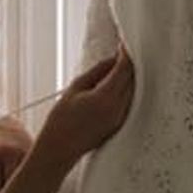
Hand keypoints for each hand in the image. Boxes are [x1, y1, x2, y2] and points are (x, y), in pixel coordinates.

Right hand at [36, 47, 135, 163]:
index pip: (124, 70)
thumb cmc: (62, 119)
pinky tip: (115, 84)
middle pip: (132, 79)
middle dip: (128, 64)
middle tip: (121, 53)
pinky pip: (128, 101)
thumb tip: (112, 60)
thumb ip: (97, 72)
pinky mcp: (119, 124)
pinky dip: (125, 89)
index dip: (125, 55)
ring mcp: (120, 118)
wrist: (60, 147)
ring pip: (132, 90)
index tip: (122, 45)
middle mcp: (117, 109)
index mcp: (105, 98)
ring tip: (116, 66)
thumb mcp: (76, 88)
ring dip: (128, 77)